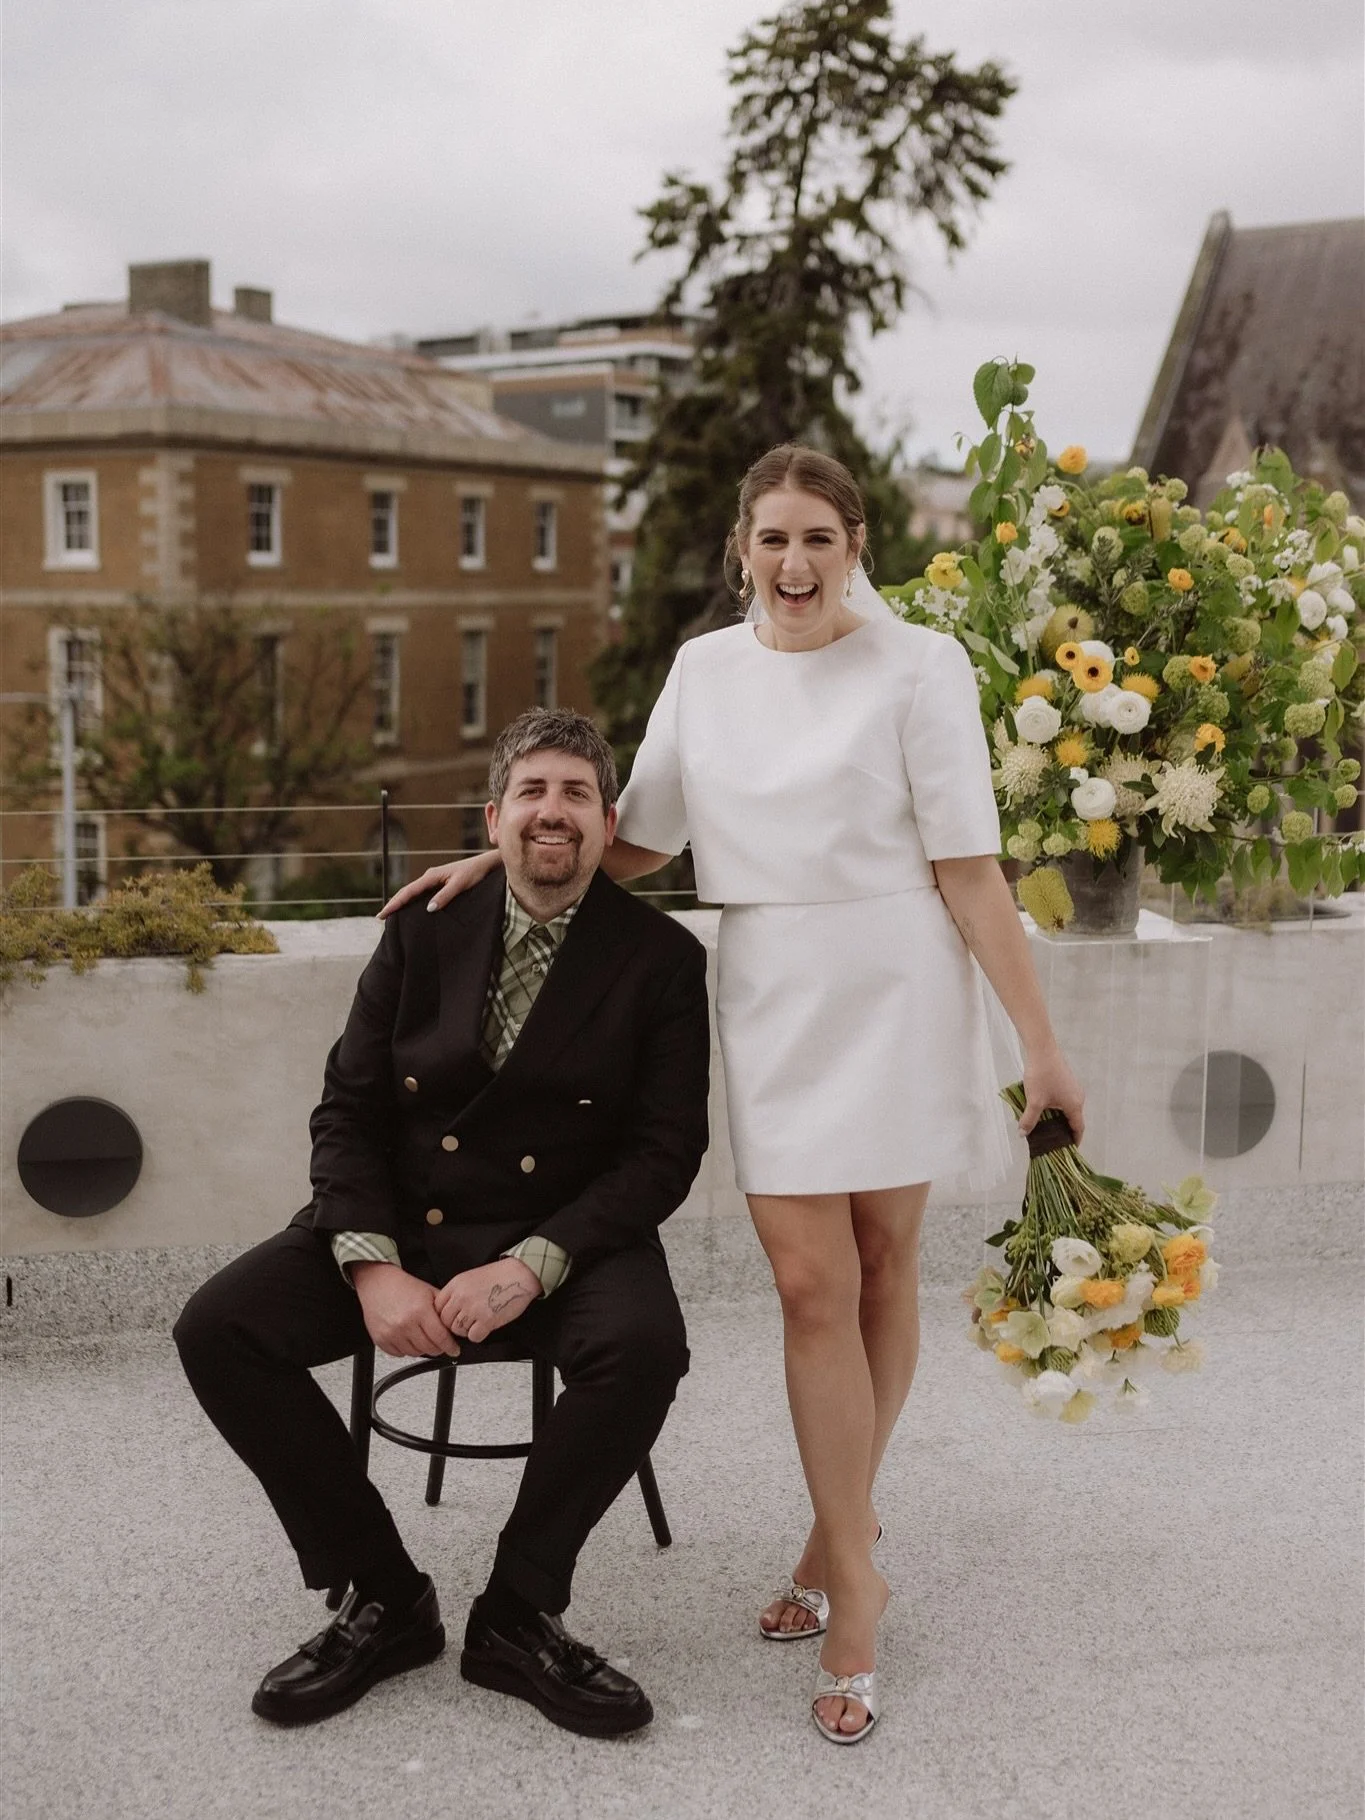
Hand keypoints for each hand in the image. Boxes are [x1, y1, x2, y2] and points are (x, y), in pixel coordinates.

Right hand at [352, 1262, 460, 1357]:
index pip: (441, 1338)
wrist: (377, 1283)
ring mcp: (392, 1333)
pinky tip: (407, 1337)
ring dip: (421, 1348)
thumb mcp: (429, 1291)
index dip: (450, 1346)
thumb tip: (455, 1325)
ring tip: (420, 1335)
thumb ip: (443, 1309)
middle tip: (438, 1342)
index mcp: (420, 1310)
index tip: (454, 1350)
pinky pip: (399, 1354)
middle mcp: (406, 1323)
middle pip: (429, 1348)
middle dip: (438, 1348)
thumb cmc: (402, 1286)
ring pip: (415, 1353)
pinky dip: (405, 1349)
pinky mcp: (381, 1339)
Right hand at [378, 849, 501, 918]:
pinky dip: (411, 900)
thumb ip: (445, 896)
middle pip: (406, 891)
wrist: (485, 864)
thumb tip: (429, 908)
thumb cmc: (474, 873)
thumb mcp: (460, 885)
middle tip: (381, 917)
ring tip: (391, 914)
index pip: (408, 892)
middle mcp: (429, 877)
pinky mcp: (439, 883)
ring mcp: (434, 879)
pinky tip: (411, 908)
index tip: (383, 914)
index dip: (395, 904)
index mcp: (431, 877)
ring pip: (413, 892)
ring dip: (401, 902)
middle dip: (393, 903)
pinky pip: (420, 892)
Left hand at [435, 1259, 541, 1343]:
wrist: (519, 1275)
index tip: (452, 1318)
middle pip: (445, 1321)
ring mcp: (473, 1309)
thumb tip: (449, 1309)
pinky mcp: (486, 1320)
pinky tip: (485, 1327)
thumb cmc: (499, 1275)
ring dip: (467, 1330)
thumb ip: (457, 1292)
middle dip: (455, 1325)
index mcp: (456, 1284)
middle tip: (467, 1322)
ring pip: (458, 1330)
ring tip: (478, 1322)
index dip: (444, 1315)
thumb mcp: (471, 1277)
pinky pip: (473, 1337)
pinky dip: (479, 1335)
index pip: (437, 1307)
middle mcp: (462, 1297)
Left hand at [1019, 1042, 1084, 1144]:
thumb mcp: (1034, 1101)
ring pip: (1068, 1109)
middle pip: (1074, 1119)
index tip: (1068, 1150)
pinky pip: (1064, 1100)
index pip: (1078, 1128)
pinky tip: (1044, 1109)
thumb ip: (1029, 1120)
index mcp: (1075, 1105)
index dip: (1074, 1140)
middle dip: (1065, 1131)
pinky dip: (1057, 1108)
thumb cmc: (1041, 1076)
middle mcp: (1078, 1097)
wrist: (1042, 1050)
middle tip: (1054, 1141)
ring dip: (1059, 1118)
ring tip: (1047, 1127)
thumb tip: (1022, 1134)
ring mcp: (1073, 1088)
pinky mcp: (1066, 1081)